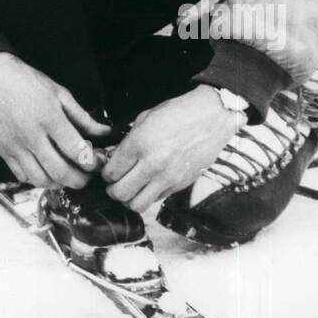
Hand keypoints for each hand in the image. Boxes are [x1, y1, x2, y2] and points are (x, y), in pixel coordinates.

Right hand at [0, 52, 111, 188]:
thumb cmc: (28, 82)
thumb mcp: (60, 93)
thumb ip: (82, 117)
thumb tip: (104, 133)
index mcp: (49, 118)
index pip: (77, 151)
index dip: (93, 162)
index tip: (98, 162)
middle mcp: (31, 135)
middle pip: (61, 172)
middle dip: (80, 180)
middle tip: (87, 176)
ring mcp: (15, 146)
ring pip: (41, 180)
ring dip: (60, 183)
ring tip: (68, 175)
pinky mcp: (4, 152)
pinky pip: (23, 177)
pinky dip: (38, 179)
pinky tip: (46, 170)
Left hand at [100, 87, 241, 213]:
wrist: (211, 118)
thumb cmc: (178, 113)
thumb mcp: (145, 118)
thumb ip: (127, 140)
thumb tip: (113, 156)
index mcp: (140, 143)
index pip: (111, 172)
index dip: (105, 173)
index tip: (108, 170)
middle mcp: (153, 164)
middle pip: (120, 193)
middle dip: (112, 190)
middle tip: (114, 183)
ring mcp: (167, 177)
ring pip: (137, 205)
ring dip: (128, 199)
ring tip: (129, 189)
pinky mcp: (180, 185)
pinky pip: (156, 200)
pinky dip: (148, 196)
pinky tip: (148, 185)